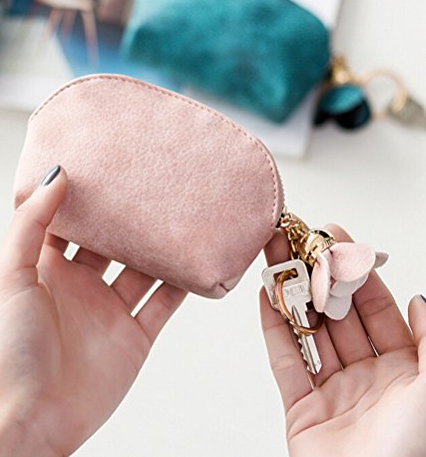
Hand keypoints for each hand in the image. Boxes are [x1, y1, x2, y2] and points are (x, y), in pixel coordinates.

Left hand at [0, 165, 186, 455]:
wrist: (35, 413)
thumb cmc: (12, 347)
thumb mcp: (9, 273)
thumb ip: (31, 223)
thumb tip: (57, 177)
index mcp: (50, 270)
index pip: (71, 226)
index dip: (86, 202)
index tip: (106, 175)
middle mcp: (82, 288)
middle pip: (113, 245)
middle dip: (129, 222)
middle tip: (149, 193)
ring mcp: (110, 311)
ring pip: (143, 271)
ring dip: (159, 250)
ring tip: (178, 221)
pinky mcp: (134, 336)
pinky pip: (163, 304)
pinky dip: (180, 285)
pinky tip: (192, 264)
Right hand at [260, 225, 425, 456]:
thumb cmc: (413, 452)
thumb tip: (420, 299)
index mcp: (405, 373)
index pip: (377, 309)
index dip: (357, 273)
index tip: (339, 241)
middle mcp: (367, 379)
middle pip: (337, 315)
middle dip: (318, 276)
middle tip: (301, 241)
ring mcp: (332, 393)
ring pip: (308, 333)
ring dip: (291, 294)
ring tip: (277, 258)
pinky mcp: (301, 411)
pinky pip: (284, 363)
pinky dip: (273, 329)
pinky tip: (266, 298)